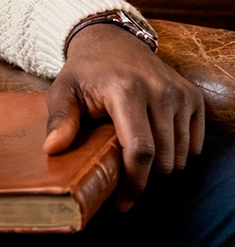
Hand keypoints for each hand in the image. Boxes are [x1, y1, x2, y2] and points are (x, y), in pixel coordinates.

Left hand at [43, 23, 204, 211]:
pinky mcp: (193, 97)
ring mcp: (179, 93)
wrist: (112, 42)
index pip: (140, 149)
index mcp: (126, 91)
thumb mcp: (62, 91)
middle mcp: (159, 91)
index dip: (135, 182)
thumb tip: (52, 149)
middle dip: (145, 178)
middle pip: (163, 157)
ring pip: (181, 154)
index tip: (123, 204)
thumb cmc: (83, 73)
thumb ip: (60, 120)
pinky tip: (155, 146)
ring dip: (162, 167)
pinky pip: (194, 143)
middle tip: (124, 180)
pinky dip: (178, 153)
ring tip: (135, 161)